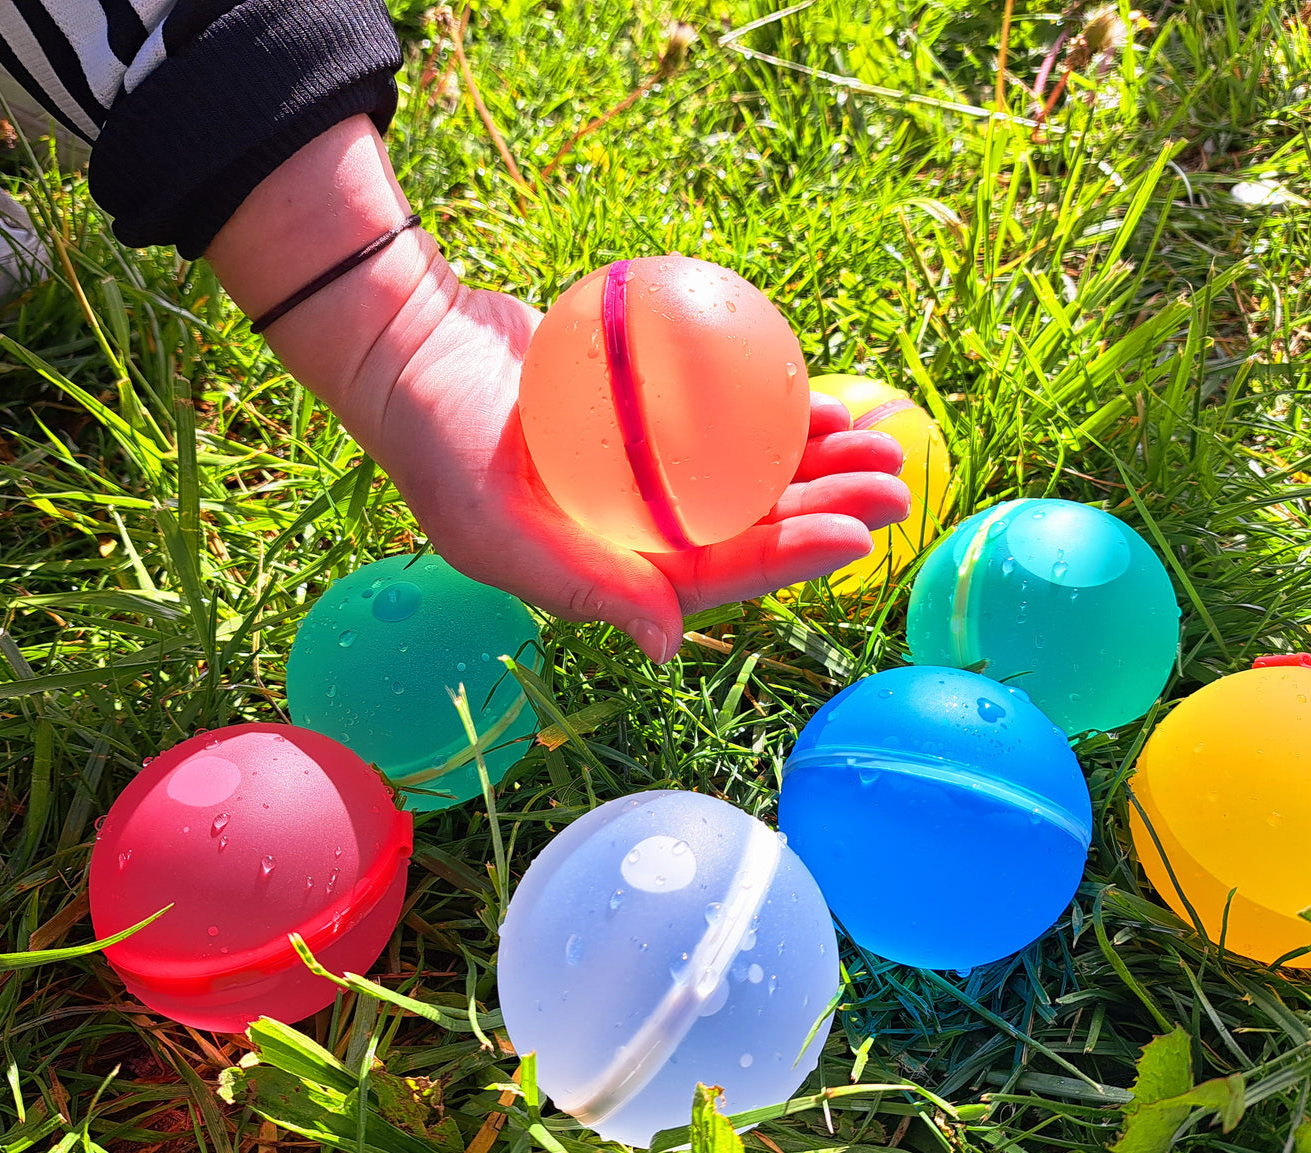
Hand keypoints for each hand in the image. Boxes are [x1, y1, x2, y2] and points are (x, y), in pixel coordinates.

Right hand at [366, 284, 909, 662]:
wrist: (413, 347)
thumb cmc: (439, 444)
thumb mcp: (494, 529)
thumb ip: (584, 586)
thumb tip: (669, 646)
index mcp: (618, 568)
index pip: (722, 573)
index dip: (792, 559)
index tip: (855, 536)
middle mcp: (646, 523)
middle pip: (757, 521)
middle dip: (831, 508)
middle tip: (897, 484)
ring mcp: (654, 463)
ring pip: (757, 468)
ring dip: (822, 459)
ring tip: (886, 441)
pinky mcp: (655, 406)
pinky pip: (732, 409)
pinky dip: (780, 407)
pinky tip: (829, 401)